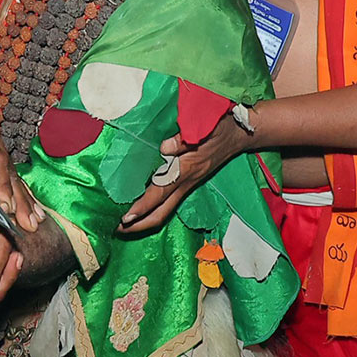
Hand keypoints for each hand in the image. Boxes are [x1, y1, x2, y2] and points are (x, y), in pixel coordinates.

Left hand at [0, 102, 41, 231]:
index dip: (3, 187)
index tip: (8, 209)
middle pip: (8, 167)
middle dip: (20, 198)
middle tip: (31, 223)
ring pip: (11, 167)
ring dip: (22, 194)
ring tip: (35, 218)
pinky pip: (7, 163)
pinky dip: (15, 184)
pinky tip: (28, 202)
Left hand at [119, 109, 251, 232]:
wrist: (239, 135)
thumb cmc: (220, 128)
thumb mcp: (204, 127)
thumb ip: (183, 139)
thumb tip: (164, 147)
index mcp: (186, 170)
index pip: (160, 193)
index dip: (142, 207)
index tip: (125, 218)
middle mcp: (186, 182)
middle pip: (161, 212)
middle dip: (139, 224)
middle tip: (116, 229)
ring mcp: (188, 184)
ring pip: (165, 210)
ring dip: (144, 219)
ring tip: (124, 223)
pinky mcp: (189, 182)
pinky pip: (168, 202)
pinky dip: (152, 208)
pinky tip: (140, 207)